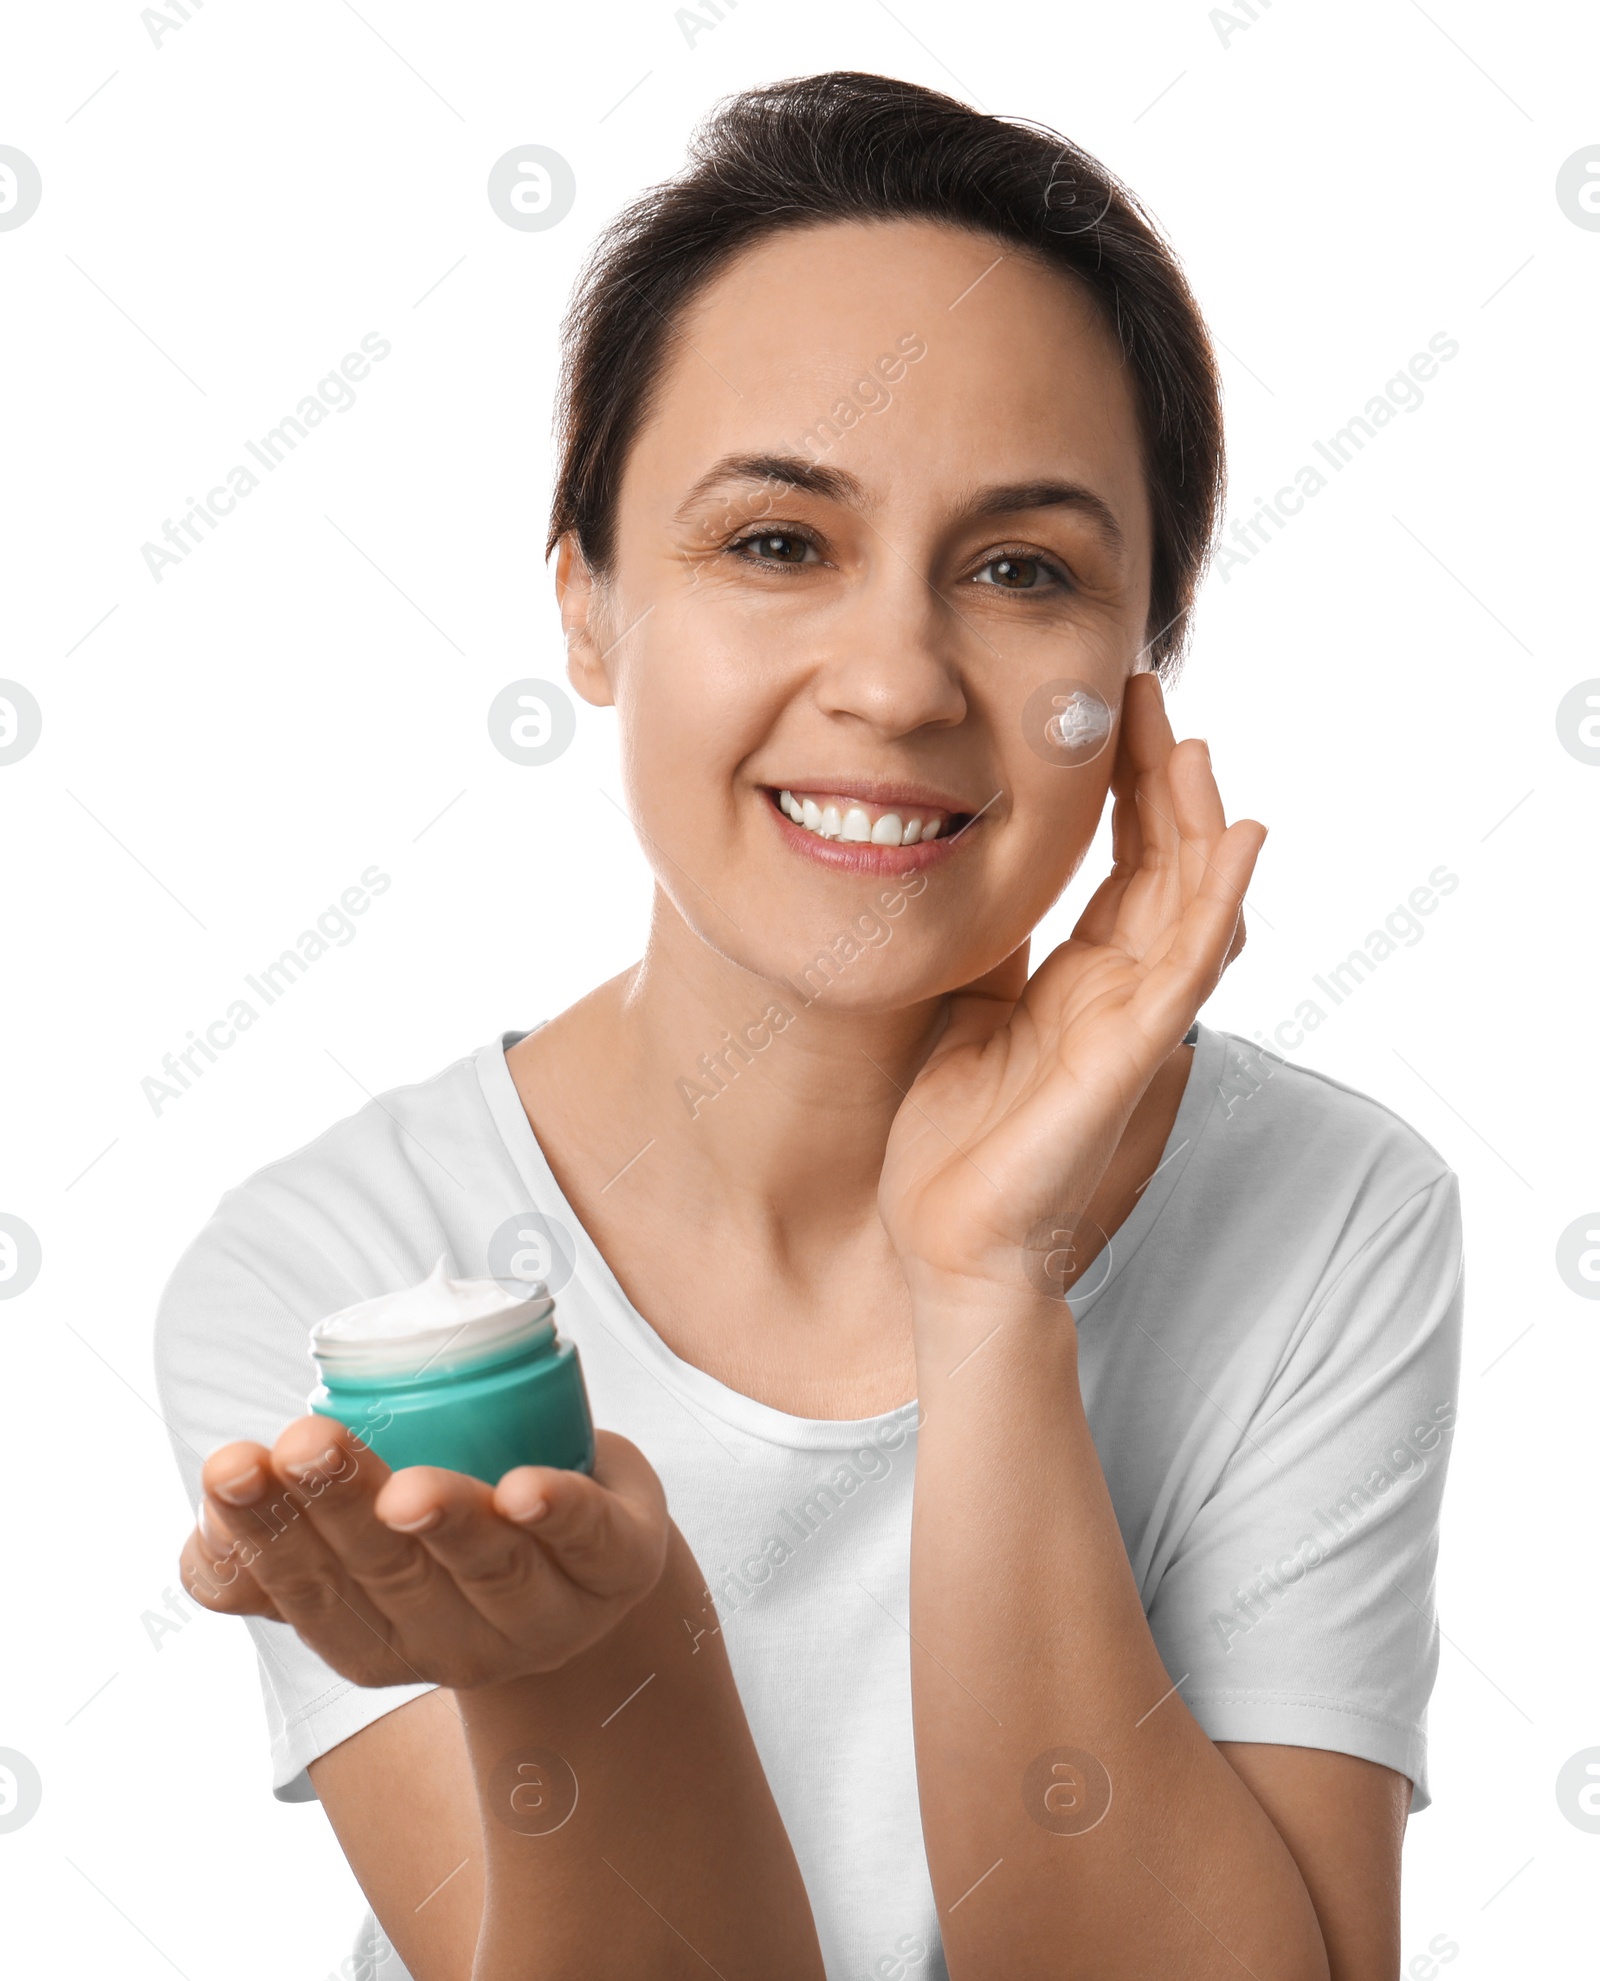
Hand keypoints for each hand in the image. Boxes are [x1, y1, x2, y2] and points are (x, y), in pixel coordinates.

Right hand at [178, 1419, 669, 1689]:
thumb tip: (202, 1542)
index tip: (232, 1463)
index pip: (312, 1591)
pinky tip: (525, 1490)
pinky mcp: (620, 1563)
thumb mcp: (354, 1563)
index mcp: (381, 1640)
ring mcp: (549, 1611)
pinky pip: (592, 1539)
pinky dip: (560, 1513)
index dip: (266, 1533)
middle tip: (302, 1445)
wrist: (592, 1565)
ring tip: (407, 1487)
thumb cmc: (447, 1547)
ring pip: (491, 1568)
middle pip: (394, 1575)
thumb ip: (265, 1557)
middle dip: (343, 1509)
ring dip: (448, 1524)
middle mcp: (461, 1642)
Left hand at [879, 673, 1265, 1297]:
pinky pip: (1184, 971)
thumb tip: (986, 877)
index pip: (1128, 866)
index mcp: (1085, 981)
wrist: (946, 1239)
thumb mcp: (972, 1009)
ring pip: (1188, 906)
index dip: (1129, 789)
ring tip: (1194, 747)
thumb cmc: (956, 1136)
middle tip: (1150, 697)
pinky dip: (1216, 905)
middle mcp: (1121, 994)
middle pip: (1165, 868)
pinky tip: (1235, 847)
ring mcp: (1133, 1025)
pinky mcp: (1128, 1060)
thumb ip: (1000, 949)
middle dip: (1163, 781)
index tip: (1116, 713)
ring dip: (1197, 824)